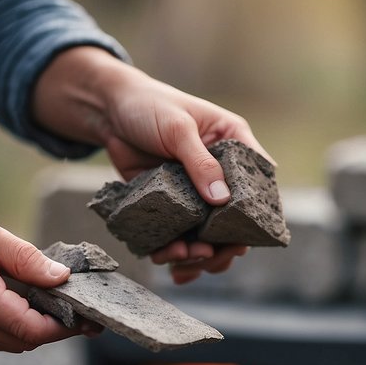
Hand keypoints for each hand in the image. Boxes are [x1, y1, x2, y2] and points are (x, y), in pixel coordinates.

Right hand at [0, 191, 96, 351]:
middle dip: (54, 330)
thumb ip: (24, 257)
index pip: (30, 330)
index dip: (64, 329)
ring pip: (7, 344)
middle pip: (23, 343)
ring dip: (32, 329)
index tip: (87, 319)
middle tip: (79, 311)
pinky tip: (19, 303)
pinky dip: (9, 326)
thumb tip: (62, 278)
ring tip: (53, 303)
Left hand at [32, 46, 271, 275]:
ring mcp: (196, 192)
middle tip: (207, 256)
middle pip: (235, 220)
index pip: (258, 185)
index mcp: (234, 146)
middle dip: (223, 245)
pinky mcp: (171, 205)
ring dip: (199, 255)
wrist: (107, 111)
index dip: (256, 215)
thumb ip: (200, 163)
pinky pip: (179, 234)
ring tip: (182, 260)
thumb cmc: (150, 104)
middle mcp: (220, 173)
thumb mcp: (177, 128)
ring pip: (208, 234)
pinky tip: (166, 257)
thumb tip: (221, 200)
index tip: (243, 237)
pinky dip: (173, 251)